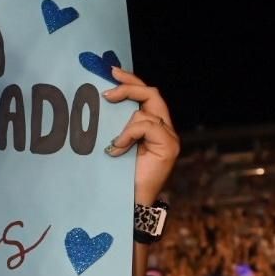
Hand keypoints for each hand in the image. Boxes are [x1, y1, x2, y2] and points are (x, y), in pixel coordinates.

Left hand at [101, 68, 179, 205]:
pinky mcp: (169, 146)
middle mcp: (166, 129)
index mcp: (154, 126)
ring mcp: (170, 137)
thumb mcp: (118, 143)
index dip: (131, 81)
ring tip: (114, 144)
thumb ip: (120, 125)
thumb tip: (104, 100)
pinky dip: (128, 134)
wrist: (132, 202)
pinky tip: (118, 149)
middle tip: (109, 86)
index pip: (147, 95)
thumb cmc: (120, 175)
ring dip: (125, 124)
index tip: (111, 72)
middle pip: (152, 94)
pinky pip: (146, 126)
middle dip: (129, 86)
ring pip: (147, 112)